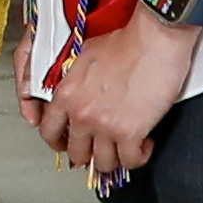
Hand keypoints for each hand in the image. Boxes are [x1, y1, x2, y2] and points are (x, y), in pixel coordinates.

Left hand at [45, 14, 202, 186]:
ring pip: (103, 163)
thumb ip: (74, 81)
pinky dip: (139, 156)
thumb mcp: (84, 56)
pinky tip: (145, 144)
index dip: (59, 142)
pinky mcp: (130, 133)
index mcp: (66, 94)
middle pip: (76, 154)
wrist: (154, 39)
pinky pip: (131, 161)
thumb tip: (76, 95)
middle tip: (101, 149)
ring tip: (125, 147)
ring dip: (115, 158)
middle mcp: (81, 113)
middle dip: (89, 154)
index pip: (49, 131)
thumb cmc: (126, 42)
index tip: (69, 143)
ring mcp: (104, 126)